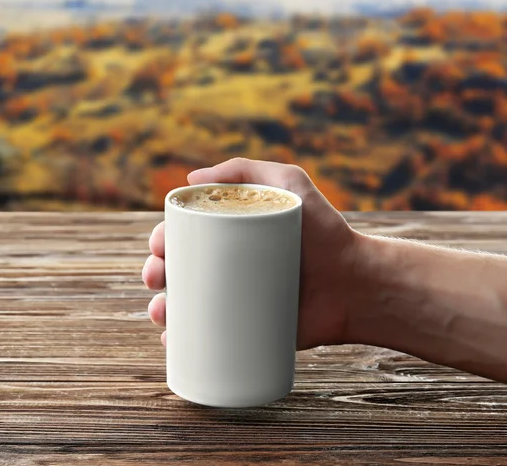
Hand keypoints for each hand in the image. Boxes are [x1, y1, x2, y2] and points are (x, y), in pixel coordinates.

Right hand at [142, 157, 359, 349]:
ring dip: (161, 309)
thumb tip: (191, 178)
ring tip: (161, 312)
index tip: (158, 246)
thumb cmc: (326, 229)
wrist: (357, 283)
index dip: (162, 240)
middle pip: (179, 270)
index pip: (186, 236)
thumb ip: (247, 169)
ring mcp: (236, 300)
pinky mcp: (247, 331)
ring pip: (186, 305)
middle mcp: (229, 266)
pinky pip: (207, 339)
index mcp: (231, 235)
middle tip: (156, 277)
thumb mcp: (290, 183)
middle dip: (155, 273)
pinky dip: (183, 344)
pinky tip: (172, 344)